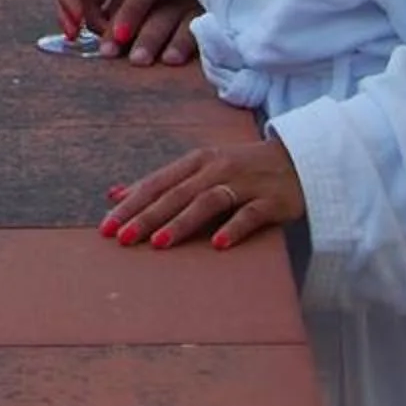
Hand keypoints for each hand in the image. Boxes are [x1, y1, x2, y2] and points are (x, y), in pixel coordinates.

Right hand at [56, 0, 199, 63]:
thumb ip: (132, 9)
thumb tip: (116, 38)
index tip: (75, 19)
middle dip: (75, 14)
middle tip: (76, 36)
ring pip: (94, 4)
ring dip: (94, 22)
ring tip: (107, 39)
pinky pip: (113, 11)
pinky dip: (111, 25)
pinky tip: (117, 38)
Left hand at [102, 137, 305, 250]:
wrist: (297, 160)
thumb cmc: (239, 169)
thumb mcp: (199, 169)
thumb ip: (161, 183)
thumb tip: (115, 194)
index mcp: (196, 161)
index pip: (156, 183)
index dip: (131, 204)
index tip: (108, 225)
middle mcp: (216, 168)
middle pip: (175, 193)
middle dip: (146, 216)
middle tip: (123, 238)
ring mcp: (244, 183)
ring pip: (207, 202)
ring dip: (181, 222)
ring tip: (159, 243)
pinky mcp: (271, 200)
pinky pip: (250, 215)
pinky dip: (233, 228)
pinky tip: (217, 245)